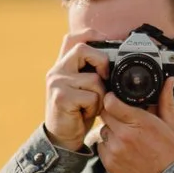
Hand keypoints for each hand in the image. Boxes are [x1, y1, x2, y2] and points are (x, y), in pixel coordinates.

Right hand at [45, 30, 109, 151]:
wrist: (62, 138)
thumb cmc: (78, 111)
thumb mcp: (83, 87)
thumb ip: (91, 72)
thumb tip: (116, 57)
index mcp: (62, 66)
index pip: (72, 38)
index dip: (90, 35)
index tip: (105, 40)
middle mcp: (57, 71)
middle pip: (83, 49)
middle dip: (101, 62)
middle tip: (105, 78)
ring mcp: (57, 83)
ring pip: (93, 78)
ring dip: (100, 95)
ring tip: (91, 105)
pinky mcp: (61, 98)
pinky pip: (91, 96)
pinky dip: (95, 107)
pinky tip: (85, 113)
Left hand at [98, 76, 173, 172]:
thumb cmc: (170, 153)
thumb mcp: (170, 125)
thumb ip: (165, 100)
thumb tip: (169, 80)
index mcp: (140, 122)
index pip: (111, 102)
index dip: (112, 99)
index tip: (116, 100)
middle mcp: (124, 135)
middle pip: (104, 114)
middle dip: (112, 113)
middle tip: (123, 119)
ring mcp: (115, 149)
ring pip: (102, 130)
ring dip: (110, 130)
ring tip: (126, 137)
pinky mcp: (109, 163)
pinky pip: (101, 146)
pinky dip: (108, 146)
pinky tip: (123, 150)